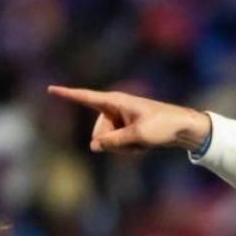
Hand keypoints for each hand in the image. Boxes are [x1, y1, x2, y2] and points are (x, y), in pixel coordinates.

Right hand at [46, 86, 212, 153]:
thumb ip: (114, 141)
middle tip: (134, 142)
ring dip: (123, 146)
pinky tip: (145, 145)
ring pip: (109, 140)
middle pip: (98, 131)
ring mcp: (122, 119)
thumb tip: (94, 146)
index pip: (86, 97)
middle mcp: (115, 108)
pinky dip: (130, 147)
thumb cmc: (163, 126)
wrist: (185, 128)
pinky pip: (120, 143)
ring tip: (142, 142)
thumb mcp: (137, 136)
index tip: (50, 89)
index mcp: (115, 101)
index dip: (67, 95)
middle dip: (111, 142)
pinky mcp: (128, 128)